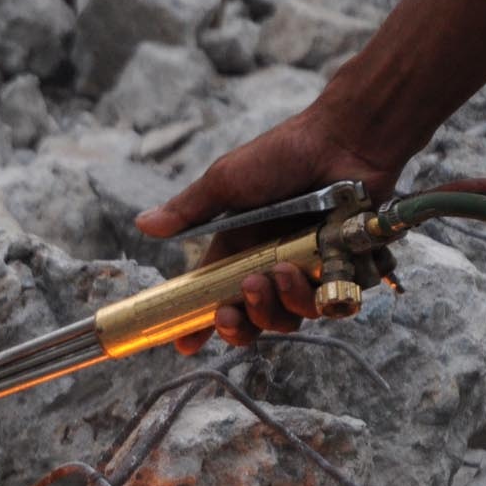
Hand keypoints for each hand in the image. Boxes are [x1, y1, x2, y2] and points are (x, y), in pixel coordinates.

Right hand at [135, 106, 402, 352]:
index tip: (185, 344)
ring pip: (285, 319)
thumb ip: (188, 210)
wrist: (342, 141)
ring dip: (273, 307)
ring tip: (275, 274)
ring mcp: (306, 272)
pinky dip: (310, 297)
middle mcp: (270, 265)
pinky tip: (305, 269)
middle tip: (230, 310)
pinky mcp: (339, 273)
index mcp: (239, 250)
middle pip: (250, 320)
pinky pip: (322, 308)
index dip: (198, 324)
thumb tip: (142, 224)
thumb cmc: (285, 154)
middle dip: (237, 325)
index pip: (213, 296)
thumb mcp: (227, 182)